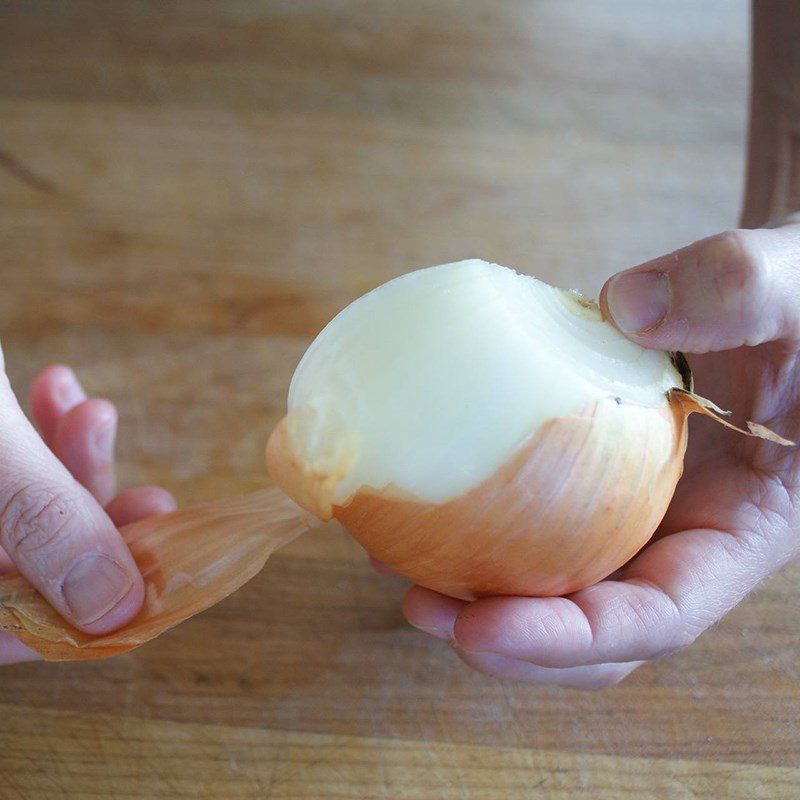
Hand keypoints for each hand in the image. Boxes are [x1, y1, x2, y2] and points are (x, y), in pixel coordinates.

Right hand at [0, 357, 175, 664]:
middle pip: (13, 570)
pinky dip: (32, 429)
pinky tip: (58, 386)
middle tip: (152, 500)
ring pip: (12, 512)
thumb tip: (113, 610)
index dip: (77, 615)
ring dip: (67, 466)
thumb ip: (37, 520)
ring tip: (93, 413)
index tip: (150, 579)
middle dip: (88, 526)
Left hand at [401, 226, 799, 686]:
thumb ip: (738, 293)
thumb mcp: (795, 291)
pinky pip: (529, 498)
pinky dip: (474, 504)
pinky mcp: (587, 462)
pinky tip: (416, 480)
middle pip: (590, 619)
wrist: (775, 296)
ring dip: (471, 581)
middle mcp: (677, 532)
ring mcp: (628, 500)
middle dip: (507, 638)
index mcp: (740, 528)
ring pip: (550, 568)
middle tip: (420, 606)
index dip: (573, 639)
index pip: (659, 616)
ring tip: (391, 551)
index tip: (482, 631)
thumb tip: (627, 307)